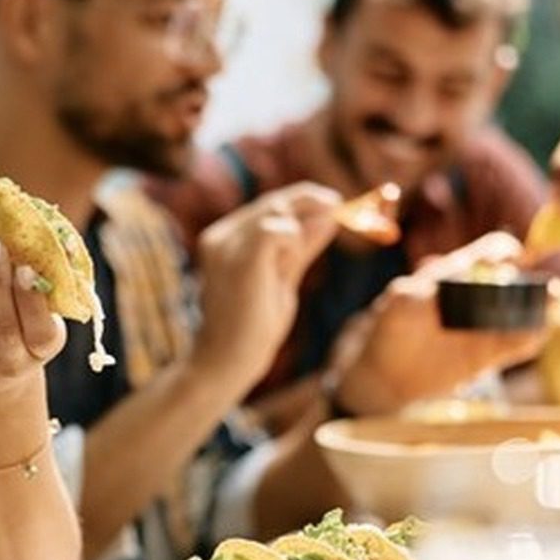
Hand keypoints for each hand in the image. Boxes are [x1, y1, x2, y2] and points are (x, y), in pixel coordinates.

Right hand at [193, 182, 340, 390]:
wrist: (226, 361)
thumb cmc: (252, 327)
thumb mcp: (282, 278)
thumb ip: (301, 248)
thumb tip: (330, 215)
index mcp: (224, 238)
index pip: (268, 203)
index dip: (304, 199)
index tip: (334, 203)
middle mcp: (220, 236)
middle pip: (274, 201)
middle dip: (312, 202)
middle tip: (340, 209)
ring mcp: (226, 246)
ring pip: (276, 211)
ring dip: (300, 230)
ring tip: (297, 261)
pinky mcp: (241, 259)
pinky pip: (276, 230)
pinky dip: (293, 240)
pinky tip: (290, 265)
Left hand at [331, 232, 545, 413]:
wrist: (385, 374)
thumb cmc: (390, 329)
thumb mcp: (401, 303)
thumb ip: (427, 288)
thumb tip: (452, 275)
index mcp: (458, 274)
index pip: (492, 252)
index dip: (505, 251)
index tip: (510, 258)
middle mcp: (480, 296)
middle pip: (518, 280)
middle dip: (531, 279)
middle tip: (543, 285)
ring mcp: (488, 326)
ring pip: (526, 311)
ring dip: (542, 305)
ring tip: (551, 302)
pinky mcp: (491, 355)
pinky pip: (521, 344)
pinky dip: (532, 336)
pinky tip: (535, 332)